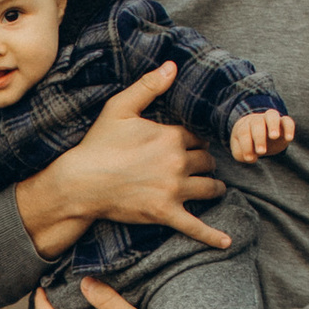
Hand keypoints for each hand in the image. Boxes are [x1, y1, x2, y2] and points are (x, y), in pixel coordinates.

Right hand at [12, 61, 226, 262]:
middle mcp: (178, 162)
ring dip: (214, 187)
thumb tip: (173, 65)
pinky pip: (196, 227)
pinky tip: (227, 242)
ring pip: (210, 188)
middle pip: (208, 161)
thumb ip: (149, 85)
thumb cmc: (99, 144)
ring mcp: (174, 190)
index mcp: (171, 136)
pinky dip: (213, 236)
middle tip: (202, 165)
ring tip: (214, 188)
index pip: (199, 137)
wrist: (81, 183)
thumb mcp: (121, 107)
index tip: (194, 143)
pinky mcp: (166, 213)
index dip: (197, 140)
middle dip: (207, 162)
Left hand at [230, 108, 293, 161]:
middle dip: (259, 137)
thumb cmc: (248, 144)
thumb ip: (240, 154)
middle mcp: (257, 120)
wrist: (258, 136)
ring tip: (274, 137)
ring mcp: (271, 120)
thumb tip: (251, 157)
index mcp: (244, 126)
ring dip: (273, 125)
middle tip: (261, 152)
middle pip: (257, 123)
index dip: (246, 145)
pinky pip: (287, 121)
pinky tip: (289, 139)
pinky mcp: (283, 124)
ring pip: (272, 115)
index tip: (249, 158)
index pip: (243, 132)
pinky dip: (289, 127)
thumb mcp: (241, 151)